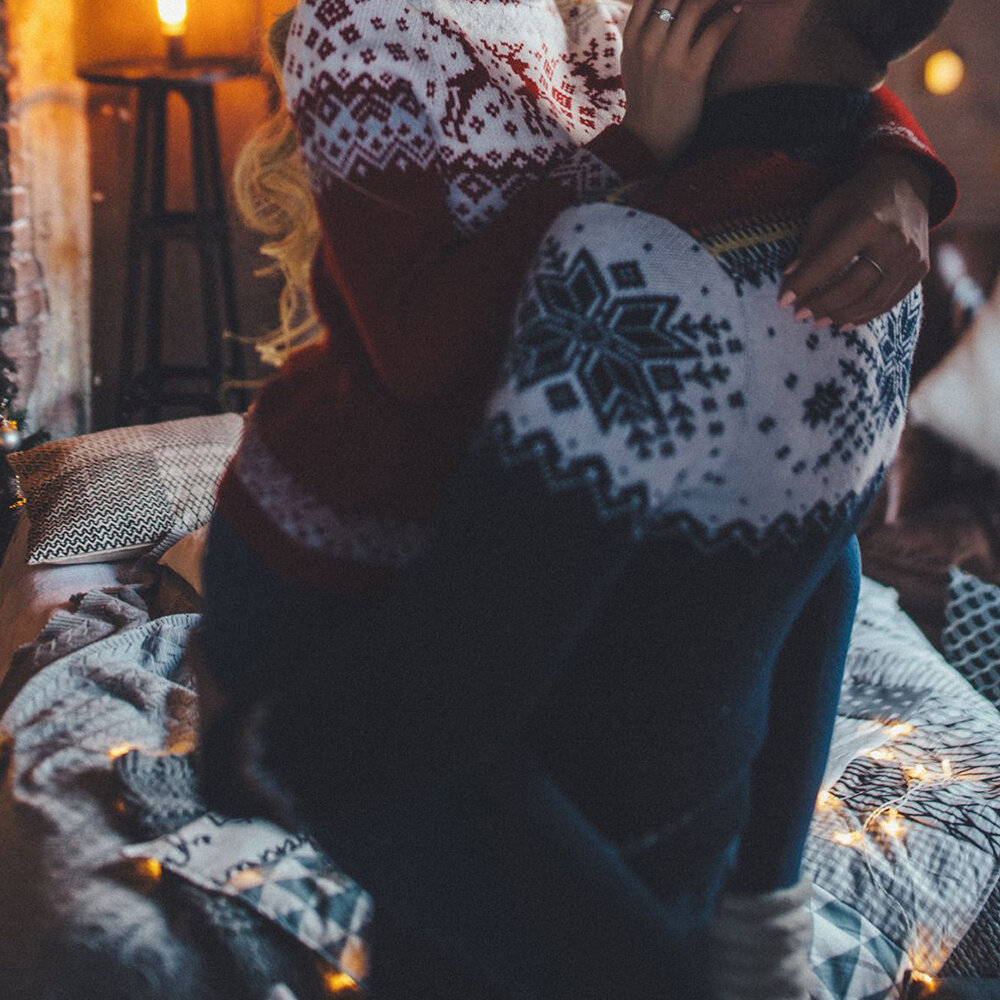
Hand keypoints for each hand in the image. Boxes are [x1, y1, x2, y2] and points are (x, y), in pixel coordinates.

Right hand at [620, 0, 742, 162]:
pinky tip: (738, 14)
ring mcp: (668, 57)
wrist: (648, 139)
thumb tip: (660, 7)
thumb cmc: (645, 98)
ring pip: (695, 6)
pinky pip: (714, 32)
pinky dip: (730, 18)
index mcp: (632, 37)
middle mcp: (648, 42)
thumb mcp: (633, 61)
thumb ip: (642, 31)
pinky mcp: (690, 72)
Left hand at [780, 153, 931, 326]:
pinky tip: (843, 322)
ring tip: (818, 322)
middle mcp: (894, 240)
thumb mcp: (826, 211)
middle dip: (822, 305)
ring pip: (873, 300)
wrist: (906, 180)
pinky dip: (864, 315)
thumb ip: (809, 246)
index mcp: (867, 221)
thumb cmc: (857, 197)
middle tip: (799, 315)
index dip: (804, 285)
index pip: (829, 262)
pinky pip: (890, 301)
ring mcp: (912, 256)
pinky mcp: (921, 268)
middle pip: (853, 286)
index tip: (783, 302)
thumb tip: (790, 281)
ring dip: (841, 315)